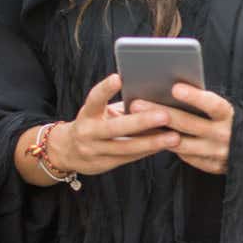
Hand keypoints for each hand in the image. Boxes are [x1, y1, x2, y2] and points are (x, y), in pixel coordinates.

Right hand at [49, 74, 182, 175]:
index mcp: (87, 114)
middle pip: (115, 128)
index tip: (118, 78)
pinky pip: (130, 157)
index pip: (94, 99)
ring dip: (152, 142)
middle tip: (165, 115)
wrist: (67, 151)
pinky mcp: (104, 164)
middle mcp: (88, 133)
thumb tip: (153, 93)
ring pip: (126, 148)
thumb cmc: (95, 121)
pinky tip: (166, 145)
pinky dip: (149, 150)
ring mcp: (94, 151)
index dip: (105, 89)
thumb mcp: (99, 110)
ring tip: (175, 136)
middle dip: (141, 122)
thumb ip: (121, 104)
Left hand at [124, 84, 233, 174]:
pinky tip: (149, 138)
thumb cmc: (230, 121)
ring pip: (181, 144)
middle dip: (161, 113)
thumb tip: (173, 89)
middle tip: (137, 103)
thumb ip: (205, 103)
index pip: (213, 105)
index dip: (195, 97)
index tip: (175, 87)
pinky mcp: (211, 166)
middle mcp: (224, 136)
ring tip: (136, 122)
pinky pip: (185, 157)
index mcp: (230, 116)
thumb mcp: (224, 110)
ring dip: (157, 133)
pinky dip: (167, 146)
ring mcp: (217, 154)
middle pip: (189, 124)